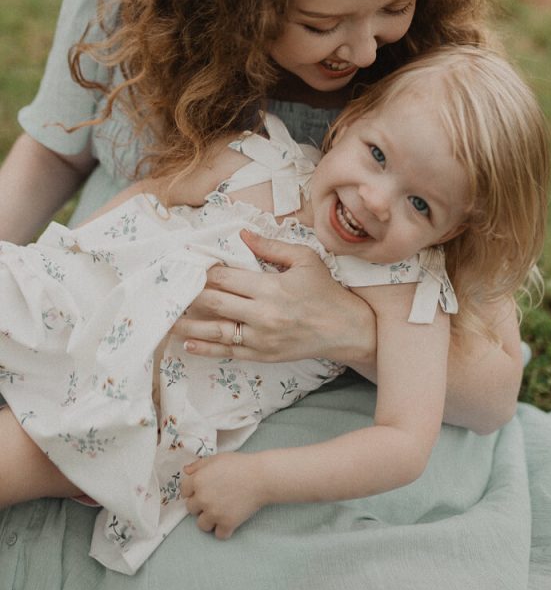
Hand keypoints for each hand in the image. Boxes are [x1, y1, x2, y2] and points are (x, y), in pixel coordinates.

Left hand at [171, 230, 375, 366]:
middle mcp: (262, 314)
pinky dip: (206, 348)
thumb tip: (241, 234)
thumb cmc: (324, 290)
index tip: (187, 263)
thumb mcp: (304, 259)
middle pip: (214, 302)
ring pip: (215, 330)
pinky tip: (187, 343)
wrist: (344, 329)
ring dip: (188, 325)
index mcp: (271, 287)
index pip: (226, 277)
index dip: (204, 270)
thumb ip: (271, 246)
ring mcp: (260, 338)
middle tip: (170, 287)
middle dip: (190, 294)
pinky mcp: (262, 355)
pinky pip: (228, 352)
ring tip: (166, 319)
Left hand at [181, 452, 265, 538]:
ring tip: (221, 511)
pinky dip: (224, 529)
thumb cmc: (239, 464)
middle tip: (215, 498)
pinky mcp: (227, 524)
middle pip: (191, 509)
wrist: (261, 477)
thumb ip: (198, 465)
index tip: (204, 489)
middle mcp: (202, 498)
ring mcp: (214, 513)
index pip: (184, 492)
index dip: (193, 490)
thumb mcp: (217, 459)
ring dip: (210, 519)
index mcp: (198, 481)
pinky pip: (218, 534)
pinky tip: (230, 520)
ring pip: (202, 524)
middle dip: (201, 504)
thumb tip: (185, 472)